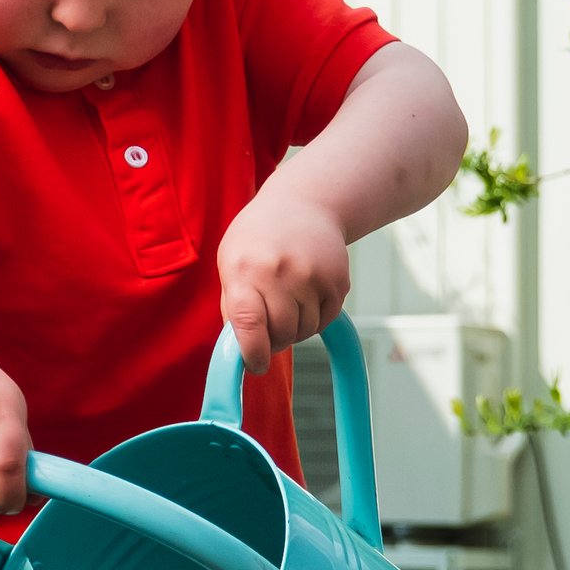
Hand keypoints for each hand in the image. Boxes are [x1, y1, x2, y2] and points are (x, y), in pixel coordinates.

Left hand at [215, 183, 352, 363]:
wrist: (305, 203)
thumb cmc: (259, 238)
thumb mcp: (231, 262)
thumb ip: (233, 306)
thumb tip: (241, 350)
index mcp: (244, 269)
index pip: (248, 321)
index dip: (252, 352)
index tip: (255, 365)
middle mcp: (280, 272)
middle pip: (281, 333)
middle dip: (273, 342)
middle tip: (268, 333)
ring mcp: (312, 275)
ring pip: (305, 330)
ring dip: (294, 330)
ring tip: (286, 305)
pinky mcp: (337, 280)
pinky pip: (325, 320)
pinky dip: (314, 319)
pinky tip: (305, 297)